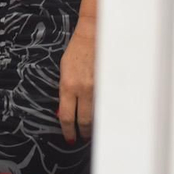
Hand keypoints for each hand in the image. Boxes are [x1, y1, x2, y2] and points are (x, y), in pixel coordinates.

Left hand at [58, 15, 95, 144]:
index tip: (70, 138)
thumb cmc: (76, 52)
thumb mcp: (64, 71)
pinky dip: (105, 113)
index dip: (68, 131)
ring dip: (95, 125)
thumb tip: (64, 113)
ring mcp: (98, 88)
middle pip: (84, 121)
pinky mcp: (109, 85)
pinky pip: (107, 105)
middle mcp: (83, 89)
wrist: (93, 36)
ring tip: (93, 129)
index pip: (67, 117)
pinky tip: (104, 116)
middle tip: (83, 137)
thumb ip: (65, 92)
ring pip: (97, 115)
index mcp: (68, 86)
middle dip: (84, 132)